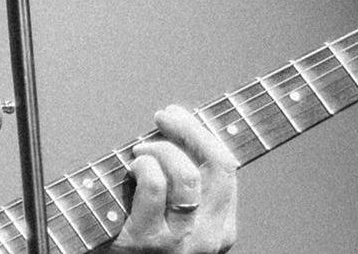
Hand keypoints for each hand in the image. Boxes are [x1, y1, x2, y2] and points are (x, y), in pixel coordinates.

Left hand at [107, 106, 237, 253]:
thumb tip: (180, 128)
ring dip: (162, 150)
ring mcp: (180, 241)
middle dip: (189, 130)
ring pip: (187, 175)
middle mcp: (208, 236)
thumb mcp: (176, 213)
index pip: (226, 167)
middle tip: (163, 117)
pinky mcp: (148, 241)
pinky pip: (155, 187)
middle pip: (216, 166)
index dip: (202, 133)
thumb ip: (184, 181)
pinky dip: (143, 166)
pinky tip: (131, 168)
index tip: (179, 116)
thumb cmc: (137, 236)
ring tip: (141, 152)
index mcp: (220, 227)